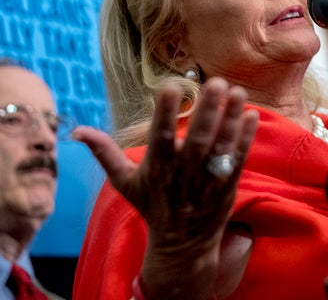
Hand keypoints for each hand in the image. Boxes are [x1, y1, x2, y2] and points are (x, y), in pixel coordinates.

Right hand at [72, 77, 257, 297]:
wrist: (181, 244)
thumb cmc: (152, 206)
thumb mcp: (124, 182)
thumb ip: (104, 153)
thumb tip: (77, 131)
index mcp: (157, 167)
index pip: (159, 136)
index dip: (164, 112)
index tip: (169, 86)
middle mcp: (183, 171)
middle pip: (198, 138)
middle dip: (208, 110)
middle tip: (217, 82)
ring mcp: (207, 178)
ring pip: (221, 145)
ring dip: (231, 118)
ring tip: (238, 91)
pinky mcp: (228, 183)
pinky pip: (238, 157)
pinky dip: (244, 137)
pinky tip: (251, 114)